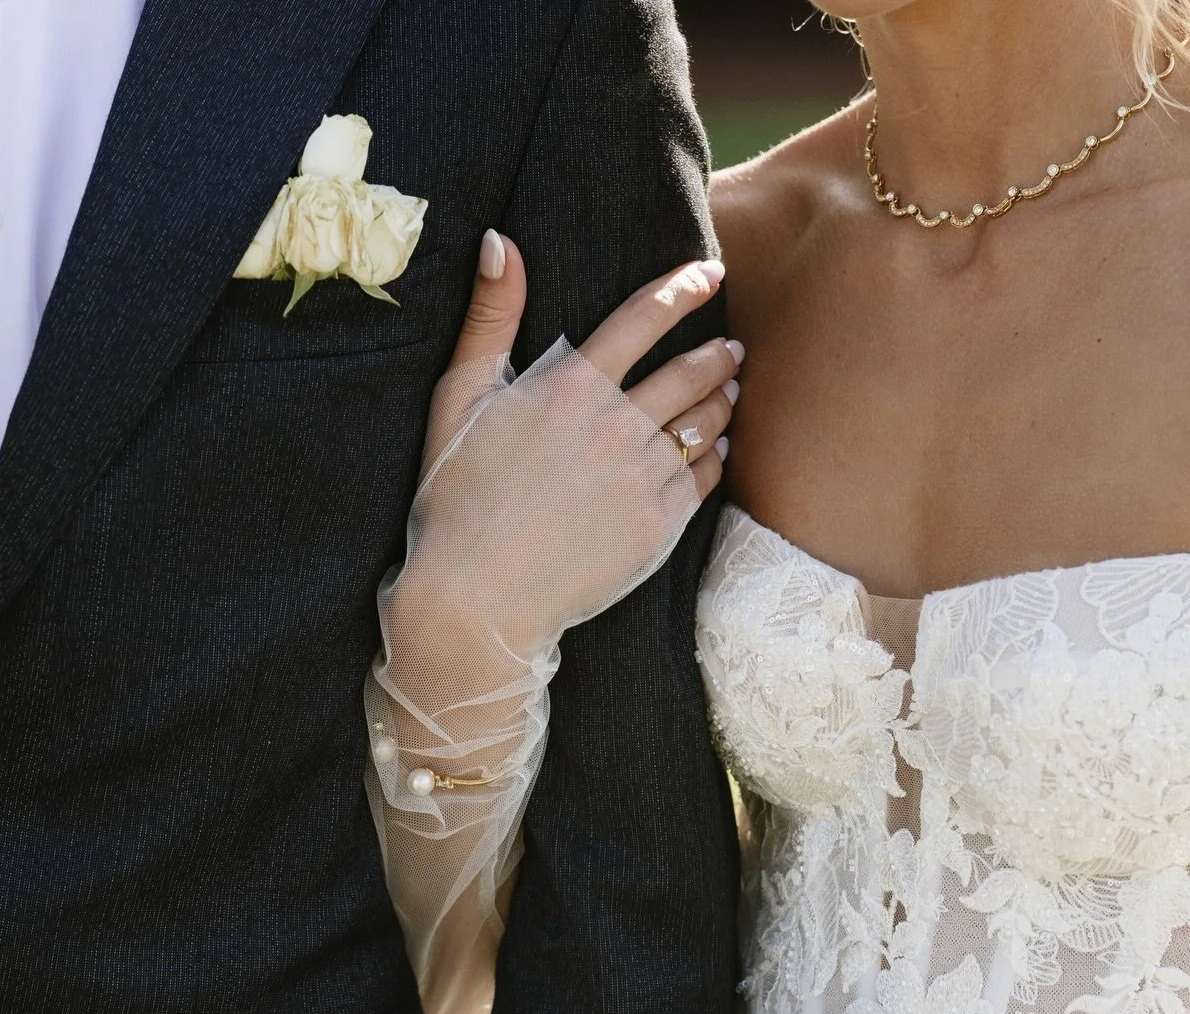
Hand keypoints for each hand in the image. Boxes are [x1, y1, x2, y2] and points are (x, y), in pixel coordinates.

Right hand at [440, 228, 739, 502]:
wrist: (477, 597)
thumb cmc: (457, 496)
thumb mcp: (460, 396)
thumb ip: (489, 317)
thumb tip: (499, 240)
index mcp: (572, 385)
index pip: (645, 317)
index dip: (684, 289)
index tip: (710, 273)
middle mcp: (617, 425)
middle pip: (689, 371)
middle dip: (718, 352)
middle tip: (731, 346)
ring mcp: (643, 477)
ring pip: (704, 423)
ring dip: (722, 399)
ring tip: (729, 390)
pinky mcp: (659, 525)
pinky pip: (703, 478)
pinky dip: (715, 457)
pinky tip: (716, 449)